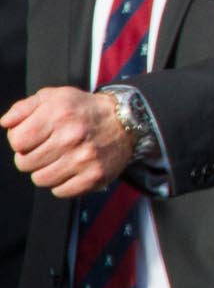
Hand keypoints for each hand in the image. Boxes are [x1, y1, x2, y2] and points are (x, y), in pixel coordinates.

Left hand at [3, 89, 135, 198]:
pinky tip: (71, 169)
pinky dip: (62, 183)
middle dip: (31, 157)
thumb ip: (24, 107)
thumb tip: (5, 123)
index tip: (33, 137)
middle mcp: (71, 136)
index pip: (17, 141)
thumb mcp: (54, 97)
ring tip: (59, 159)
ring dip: (45, 171)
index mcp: (58, 113)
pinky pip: (60, 191)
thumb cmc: (84, 109)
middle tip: (47, 149)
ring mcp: (84, 158)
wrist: (126, 121)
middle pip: (25, 163)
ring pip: (40, 179)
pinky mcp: (94, 176)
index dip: (20, 140)